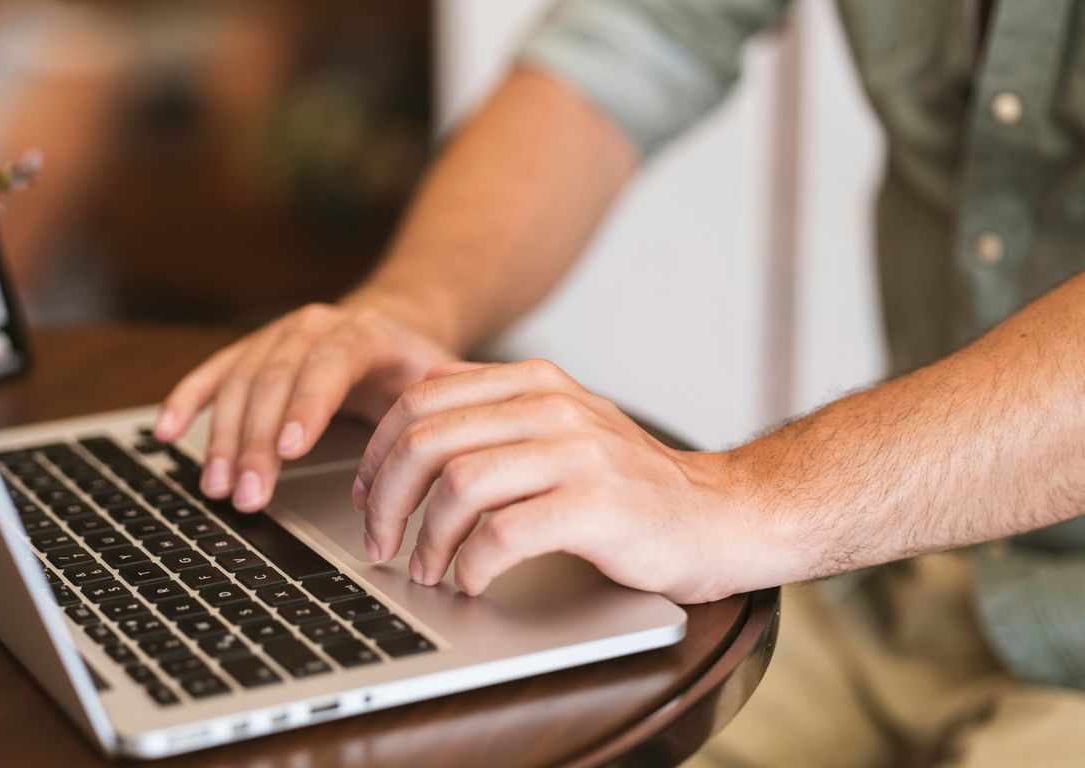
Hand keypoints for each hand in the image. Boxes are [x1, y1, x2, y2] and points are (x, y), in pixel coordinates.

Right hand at [156, 302, 456, 512]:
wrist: (394, 325)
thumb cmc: (415, 368)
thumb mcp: (439, 381)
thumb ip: (437, 407)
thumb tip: (435, 440)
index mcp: (363, 333)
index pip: (330, 367)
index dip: (307, 407)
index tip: (290, 450)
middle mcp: (313, 327)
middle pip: (276, 382)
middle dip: (257, 443)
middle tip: (247, 496)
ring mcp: (277, 336)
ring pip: (241, 382)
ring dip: (223, 439)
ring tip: (217, 488)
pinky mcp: (250, 351)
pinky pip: (213, 374)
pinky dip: (186, 401)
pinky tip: (165, 431)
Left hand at [353, 359, 755, 603]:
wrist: (724, 515)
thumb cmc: (632, 484)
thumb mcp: (562, 427)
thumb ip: (499, 414)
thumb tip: (415, 416)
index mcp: (534, 382)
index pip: (421, 399)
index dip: (377, 452)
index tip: (366, 495)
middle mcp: (552, 406)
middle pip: (427, 441)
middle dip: (386, 500)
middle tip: (380, 542)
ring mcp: (577, 453)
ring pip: (458, 484)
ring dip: (426, 538)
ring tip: (426, 570)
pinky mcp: (597, 506)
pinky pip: (504, 533)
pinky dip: (472, 565)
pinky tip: (472, 582)